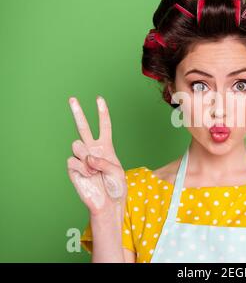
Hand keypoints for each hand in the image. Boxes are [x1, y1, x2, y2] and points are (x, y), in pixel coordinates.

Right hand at [66, 96, 126, 215]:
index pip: (104, 126)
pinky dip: (82, 168)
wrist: (107, 203)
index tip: (99, 99)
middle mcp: (93, 150)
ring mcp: (82, 158)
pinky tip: (88, 176)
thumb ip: (103, 162)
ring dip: (86, 157)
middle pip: (84, 127)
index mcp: (106, 147)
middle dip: (78, 113)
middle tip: (72, 99)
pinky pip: (73, 160)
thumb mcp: (116, 172)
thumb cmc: (115, 187)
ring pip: (77, 144)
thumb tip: (87, 158)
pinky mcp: (73, 168)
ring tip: (94, 171)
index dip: (102, 113)